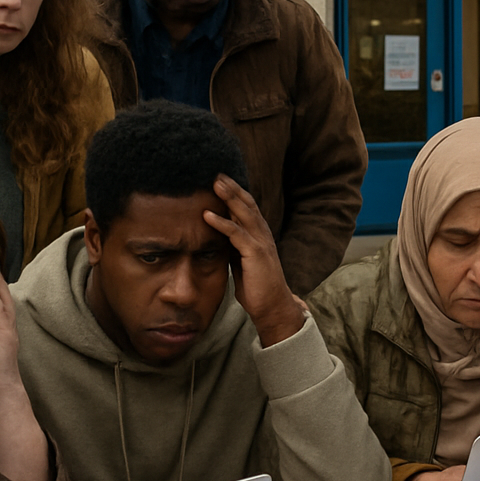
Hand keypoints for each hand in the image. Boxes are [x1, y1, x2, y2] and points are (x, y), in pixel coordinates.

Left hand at [203, 175, 303, 346]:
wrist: (272, 307)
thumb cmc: (257, 287)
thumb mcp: (241, 262)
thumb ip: (233, 247)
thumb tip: (216, 237)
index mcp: (260, 235)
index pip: (248, 207)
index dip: (235, 192)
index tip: (220, 180)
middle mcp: (263, 234)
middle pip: (247, 204)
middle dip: (232, 187)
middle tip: (216, 173)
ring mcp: (261, 243)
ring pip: (244, 213)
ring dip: (228, 197)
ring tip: (213, 184)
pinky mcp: (256, 254)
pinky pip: (237, 234)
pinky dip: (221, 223)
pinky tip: (207, 215)